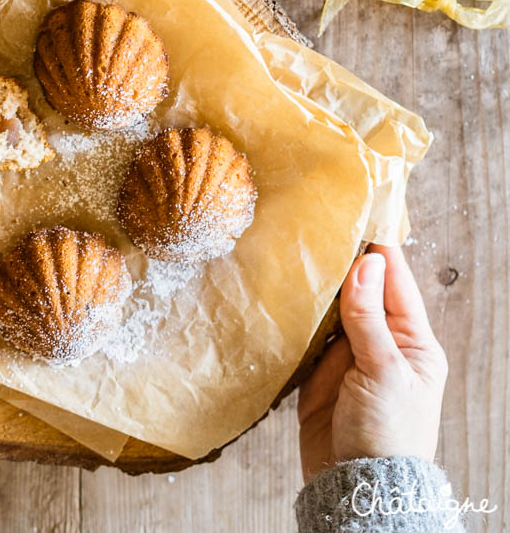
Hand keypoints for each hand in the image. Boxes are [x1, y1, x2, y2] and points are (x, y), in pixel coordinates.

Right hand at [298, 244, 447, 482]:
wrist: (354, 487)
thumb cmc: (386, 435)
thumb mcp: (384, 372)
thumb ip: (370, 318)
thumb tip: (367, 262)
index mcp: (413, 341)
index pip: (395, 281)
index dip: (378, 247)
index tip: (359, 210)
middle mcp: (383, 341)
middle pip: (362, 288)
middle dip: (342, 259)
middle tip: (317, 221)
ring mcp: (350, 354)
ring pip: (332, 305)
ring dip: (317, 282)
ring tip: (295, 245)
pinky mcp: (320, 369)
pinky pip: (309, 330)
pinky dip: (298, 310)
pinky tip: (283, 287)